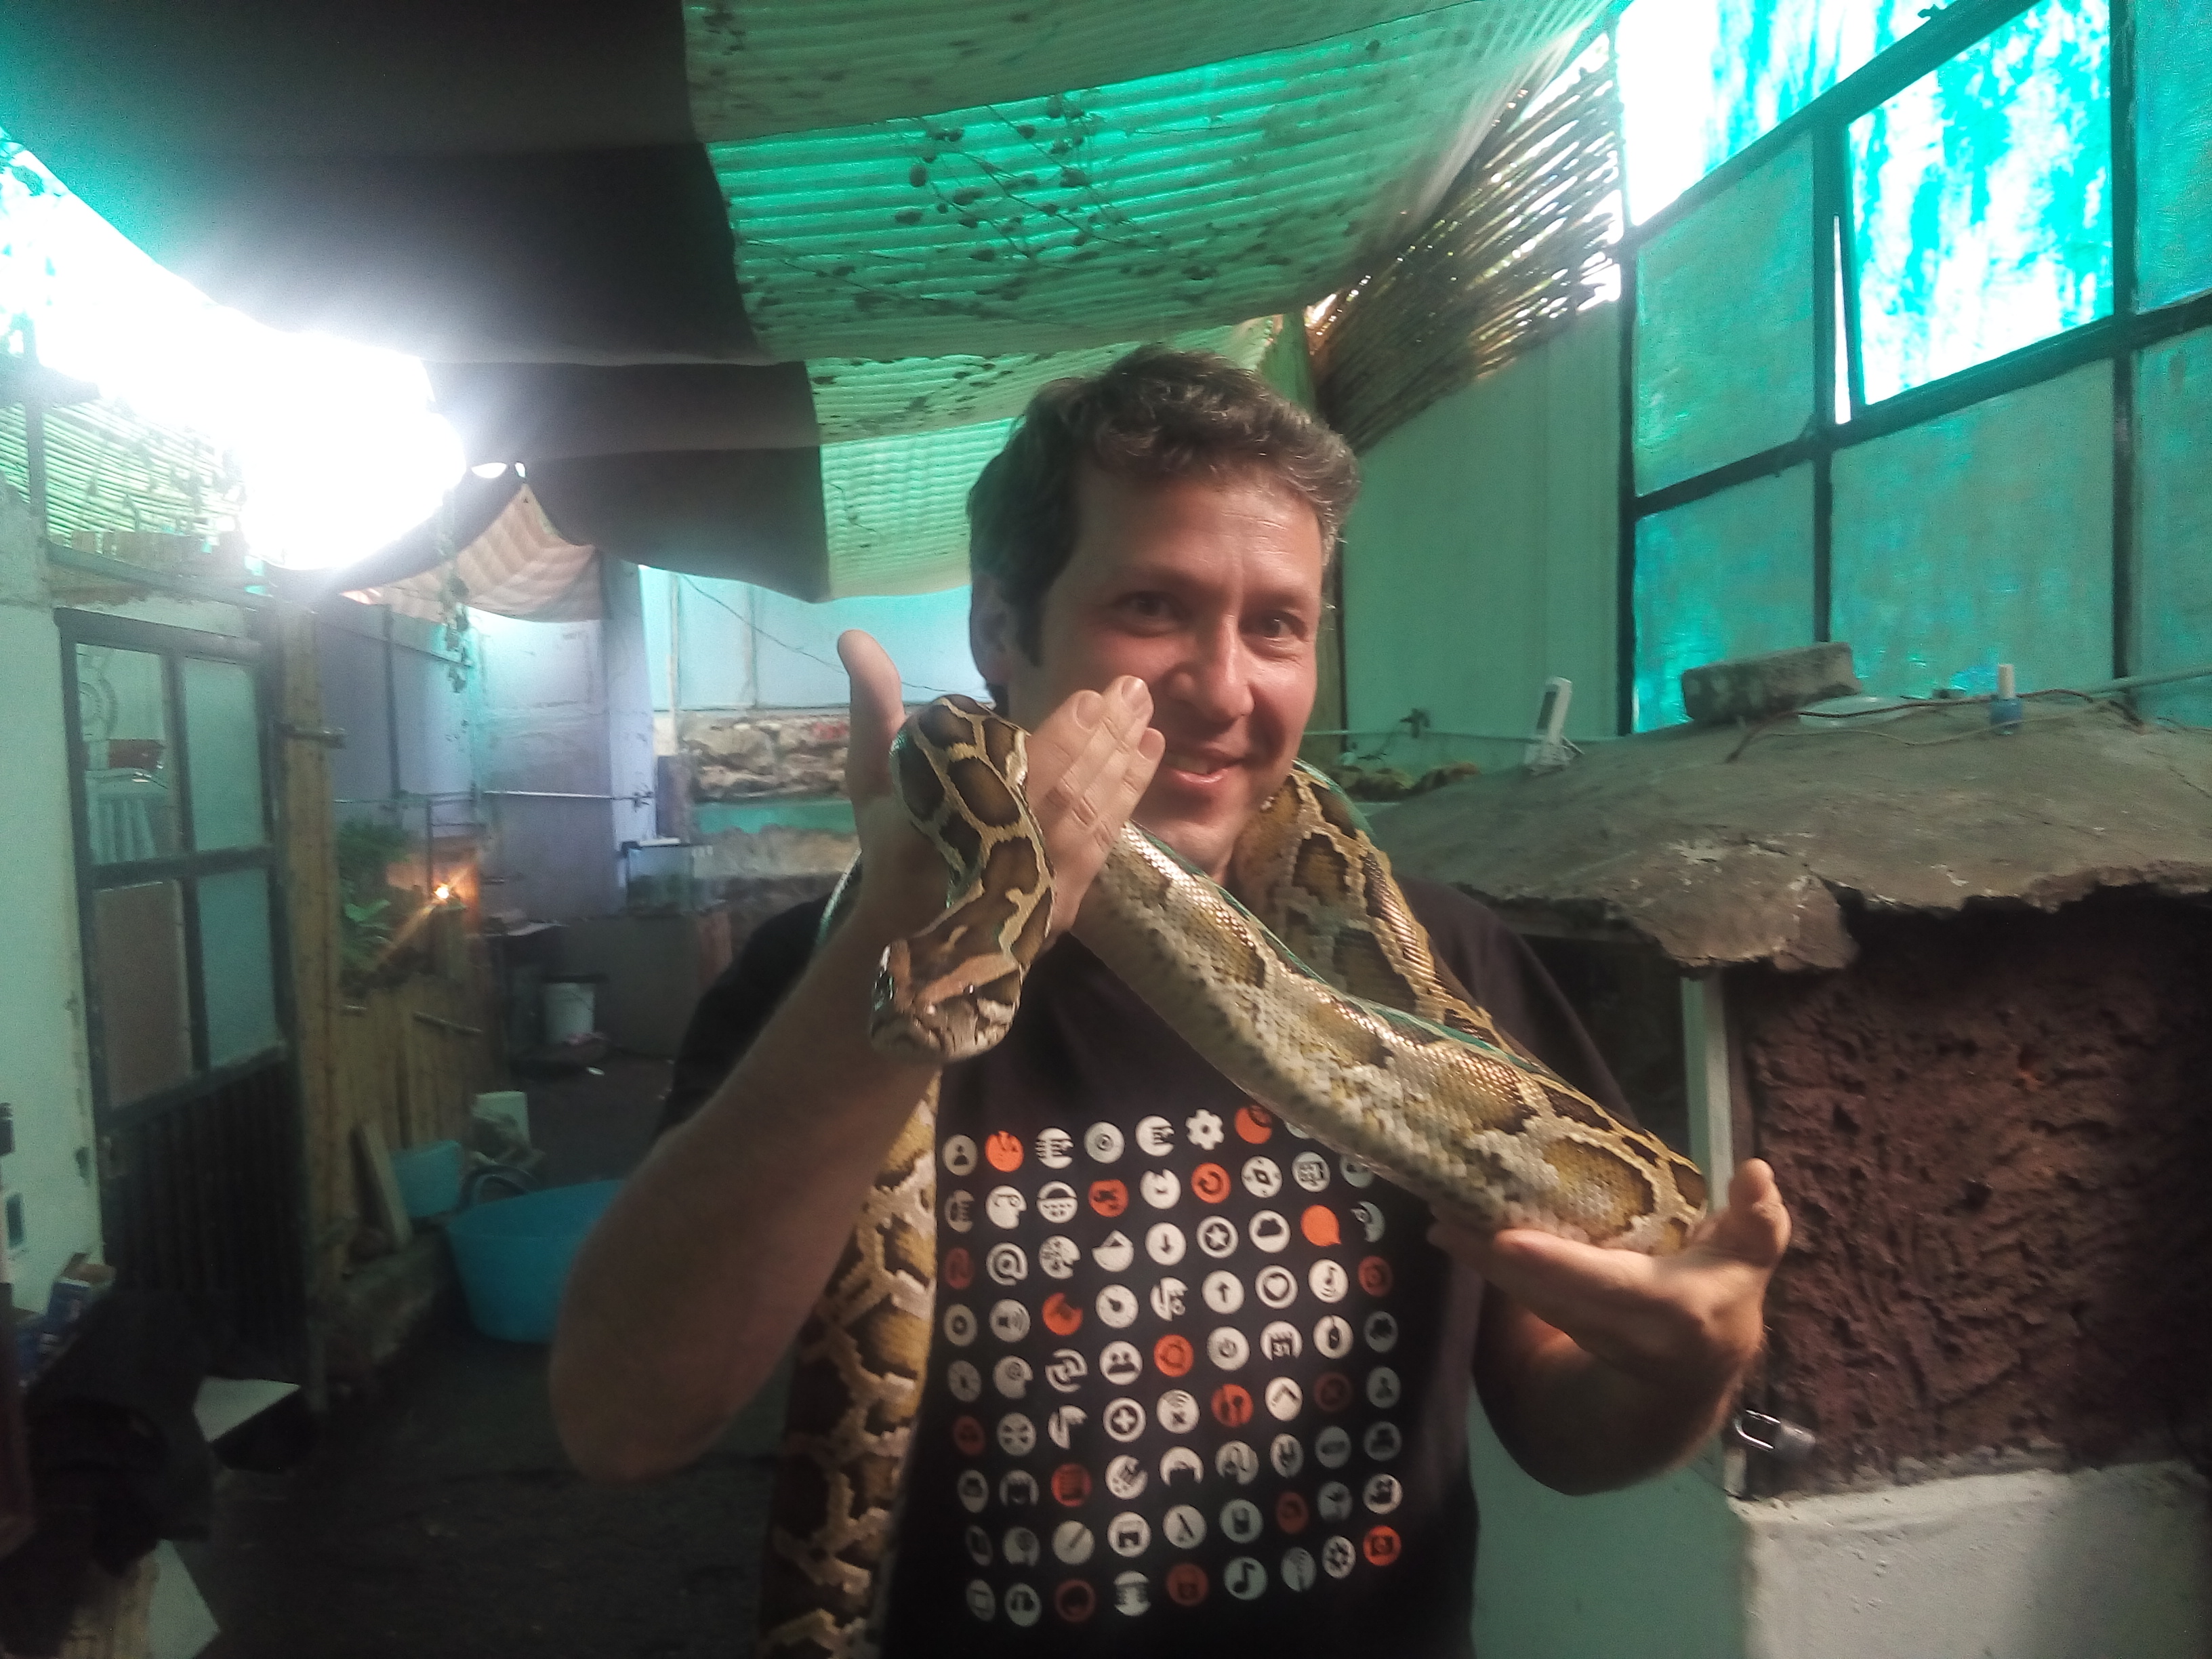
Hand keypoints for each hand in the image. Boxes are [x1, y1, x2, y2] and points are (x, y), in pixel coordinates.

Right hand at [835, 633, 1162, 944]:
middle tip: (1133, 689)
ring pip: (1092, 815)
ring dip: (1124, 763)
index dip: (1062, 740)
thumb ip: (874, 708)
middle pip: (1069, 792)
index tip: (1091, 699)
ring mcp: (1039, 883)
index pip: (1019, 777)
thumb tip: (856, 637)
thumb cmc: (892, 843)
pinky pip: (1103, 842)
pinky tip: (1146, 755)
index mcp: (956, 821)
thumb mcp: (874, 775)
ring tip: (1146, 715)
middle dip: (1106, 739)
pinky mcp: (1065, 900)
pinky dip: (1128, 797)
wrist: (908, 933)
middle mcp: (1005, 854)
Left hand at [1431, 1159, 1790, 1398]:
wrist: (1693, 1369)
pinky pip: (1522, 1299)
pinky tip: (1449, 1231)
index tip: (1508, 1241)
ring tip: (1440, 1217)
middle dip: (1496, 1260)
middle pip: (1549, 1295)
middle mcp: (1623, 1331)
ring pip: (1527, 1298)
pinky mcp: (1563, 1330)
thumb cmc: (1720, 1293)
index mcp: (1673, 1309)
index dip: (1560, 1266)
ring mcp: (1588, 1336)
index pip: (1609, 1287)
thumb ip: (1756, 1222)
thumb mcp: (1748, 1261)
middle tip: (1448, 1215)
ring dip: (1480, 1262)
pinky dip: (1486, 1267)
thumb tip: (1757, 1172)